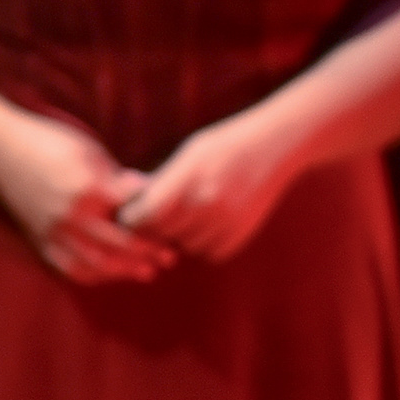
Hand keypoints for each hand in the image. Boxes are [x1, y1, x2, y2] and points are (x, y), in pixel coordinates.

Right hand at [0, 110, 168, 283]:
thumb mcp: (90, 150)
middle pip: (119, 244)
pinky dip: (93, 276)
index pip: (133, 212)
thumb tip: (146, 193)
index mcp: (88, 188)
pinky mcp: (40, 240)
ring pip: (96, 263)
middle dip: (147, 253)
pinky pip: (69, 268)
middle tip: (169, 257)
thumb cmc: (48, 142)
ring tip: (146, 272)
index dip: (156, 221)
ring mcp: (54, 231)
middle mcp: (72, 215)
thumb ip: (117, 177)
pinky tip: (110, 275)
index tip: (173, 225)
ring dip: (125, 271)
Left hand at [120, 105, 304, 264]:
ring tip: (182, 218)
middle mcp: (208, 203)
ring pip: (185, 246)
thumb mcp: (188, 156)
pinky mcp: (241, 234)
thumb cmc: (223, 147)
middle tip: (149, 220)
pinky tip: (207, 225)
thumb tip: (126, 200)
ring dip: (179, 238)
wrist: (274, 147)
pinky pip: (209, 252)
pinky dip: (203, 244)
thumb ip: (161, 181)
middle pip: (163, 233)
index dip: (133, 217)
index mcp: (189, 178)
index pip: (147, 213)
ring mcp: (227, 221)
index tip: (129, 213)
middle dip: (152, 229)